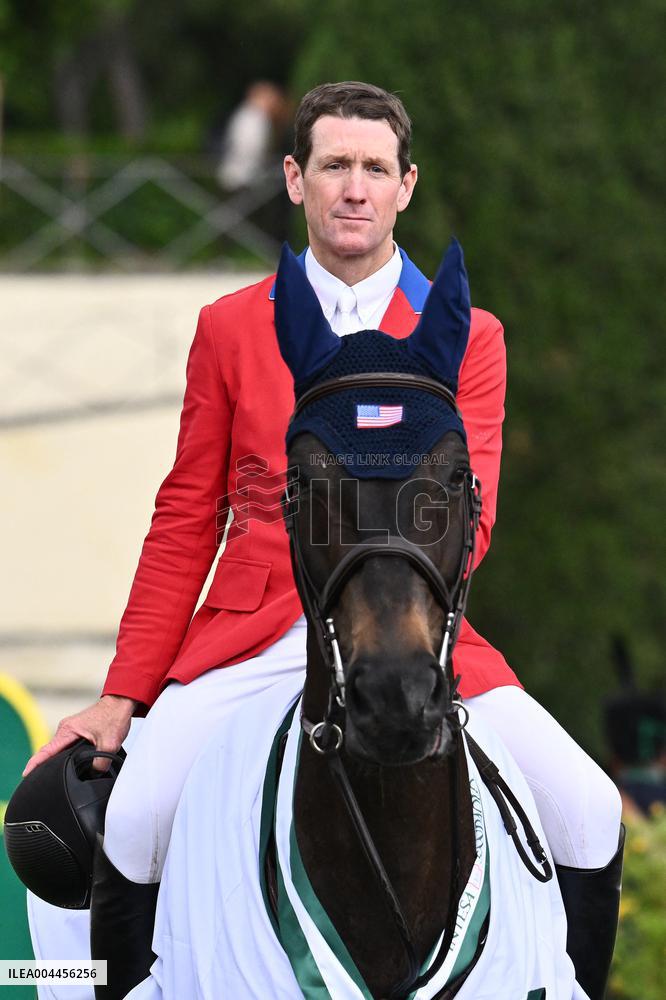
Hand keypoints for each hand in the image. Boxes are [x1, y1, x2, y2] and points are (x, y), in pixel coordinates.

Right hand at [22, 694, 137, 776]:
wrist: (121, 703)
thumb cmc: (114, 717)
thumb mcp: (110, 744)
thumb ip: (101, 763)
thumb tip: (95, 774)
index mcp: (68, 730)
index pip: (47, 750)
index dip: (35, 763)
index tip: (25, 774)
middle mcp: (65, 729)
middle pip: (49, 751)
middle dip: (42, 765)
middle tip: (38, 781)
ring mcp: (70, 729)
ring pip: (58, 749)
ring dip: (54, 760)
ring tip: (50, 775)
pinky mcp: (77, 731)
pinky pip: (65, 746)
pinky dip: (63, 755)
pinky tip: (65, 764)